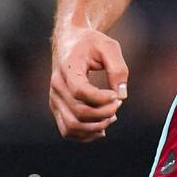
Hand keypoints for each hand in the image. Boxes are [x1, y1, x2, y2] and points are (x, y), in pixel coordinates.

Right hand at [49, 26, 128, 141]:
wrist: (69, 41)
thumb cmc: (91, 43)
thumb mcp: (109, 46)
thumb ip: (118, 68)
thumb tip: (122, 96)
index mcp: (68, 68)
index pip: (80, 91)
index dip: (101, 98)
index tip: (115, 95)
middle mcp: (57, 86)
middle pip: (78, 112)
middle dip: (103, 113)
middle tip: (118, 104)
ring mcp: (55, 99)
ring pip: (72, 126)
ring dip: (95, 127)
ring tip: (112, 116)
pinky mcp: (57, 107)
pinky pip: (68, 130)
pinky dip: (86, 134)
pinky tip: (102, 126)